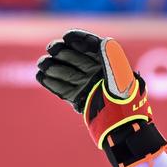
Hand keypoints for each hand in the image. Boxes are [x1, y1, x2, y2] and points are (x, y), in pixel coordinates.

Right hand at [36, 30, 166, 166]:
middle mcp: (99, 75)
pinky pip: (63, 89)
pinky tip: (41, 76)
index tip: (67, 37)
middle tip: (51, 49)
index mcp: (111, 65)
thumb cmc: (125, 102)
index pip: (94, 46)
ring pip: (67, 73)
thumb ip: (112, 57)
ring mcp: (89, 87)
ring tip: (42, 63)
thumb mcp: (121, 77)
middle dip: (63, 52)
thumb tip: (102, 41)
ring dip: (53, 66)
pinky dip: (52, 83)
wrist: (122, 129)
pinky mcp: (81, 100)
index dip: (80, 39)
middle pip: (77, 58)